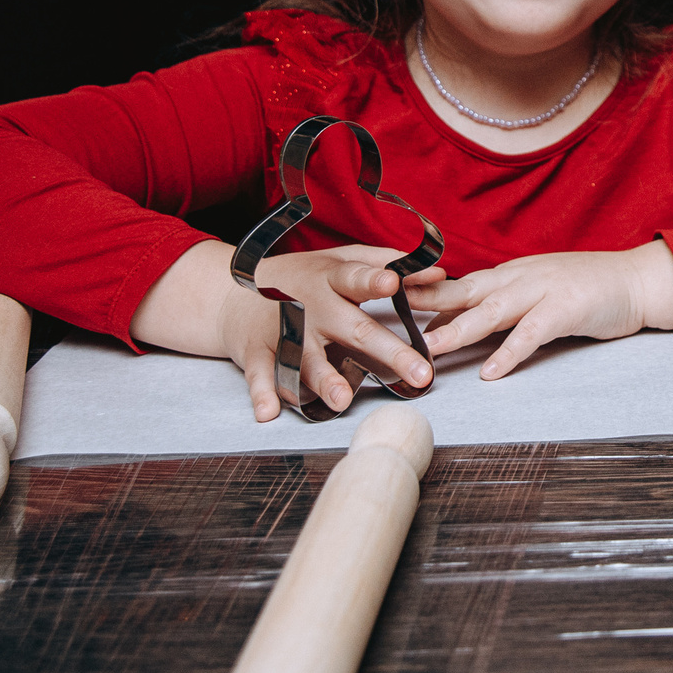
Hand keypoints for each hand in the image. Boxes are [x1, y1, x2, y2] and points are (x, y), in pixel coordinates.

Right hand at [225, 245, 440, 420]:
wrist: (232, 292)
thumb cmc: (300, 277)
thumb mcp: (339, 260)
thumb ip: (386, 263)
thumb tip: (439, 272)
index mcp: (332, 279)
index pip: (357, 278)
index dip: (374, 280)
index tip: (394, 284)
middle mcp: (311, 307)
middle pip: (353, 330)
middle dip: (388, 352)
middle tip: (419, 372)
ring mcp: (282, 332)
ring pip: (307, 359)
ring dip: (324, 380)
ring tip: (342, 399)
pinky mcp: (257, 354)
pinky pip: (262, 376)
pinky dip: (263, 394)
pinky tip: (268, 411)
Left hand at [416, 241, 672, 380]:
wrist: (640, 280)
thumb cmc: (590, 290)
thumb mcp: (540, 290)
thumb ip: (504, 305)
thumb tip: (460, 324)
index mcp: (512, 274)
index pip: (461, 283)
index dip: (425, 293)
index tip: (389, 302)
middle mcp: (521, 277)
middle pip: (466, 291)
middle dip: (427, 306)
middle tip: (392, 320)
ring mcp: (545, 290)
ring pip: (492, 310)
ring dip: (459, 330)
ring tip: (431, 351)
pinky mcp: (568, 308)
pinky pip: (533, 333)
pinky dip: (511, 353)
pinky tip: (492, 372)